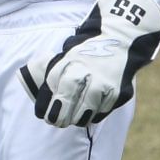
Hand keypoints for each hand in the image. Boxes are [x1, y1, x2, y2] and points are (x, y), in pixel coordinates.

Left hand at [18, 0, 159, 127]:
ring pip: (84, 116)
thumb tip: (40, 106)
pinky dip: (95, 113)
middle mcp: (85, 75)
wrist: (119, 38)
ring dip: (78, 118)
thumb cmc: (85, 53)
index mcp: (67, 66)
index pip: (53, 95)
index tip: (45, 116)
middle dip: (60, 119)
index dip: (47, 110)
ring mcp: (103, 85)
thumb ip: (51, 78)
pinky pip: (101, 113)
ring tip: (75, 114)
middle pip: (66, 110)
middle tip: (58, 122)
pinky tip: (93, 105)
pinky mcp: (118, 93)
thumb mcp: (64, 58)